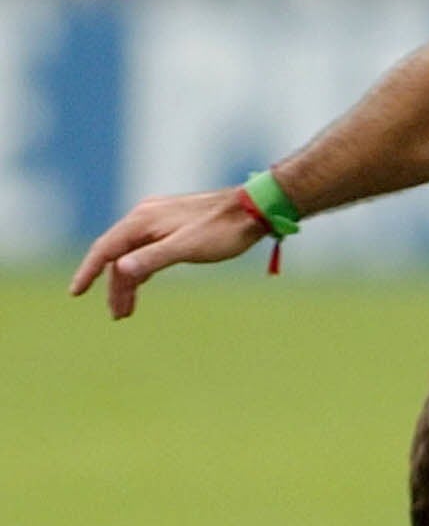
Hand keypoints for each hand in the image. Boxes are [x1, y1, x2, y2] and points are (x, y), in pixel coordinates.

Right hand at [69, 188, 267, 318]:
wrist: (254, 210)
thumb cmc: (223, 230)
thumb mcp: (187, 248)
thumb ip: (152, 259)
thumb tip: (119, 270)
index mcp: (143, 221)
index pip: (106, 248)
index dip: (89, 271)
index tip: (76, 292)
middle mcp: (145, 217)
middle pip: (119, 255)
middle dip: (115, 286)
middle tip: (118, 315)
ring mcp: (159, 220)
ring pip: (134, 254)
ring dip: (129, 281)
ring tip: (127, 311)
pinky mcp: (173, 226)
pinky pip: (147, 250)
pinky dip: (142, 269)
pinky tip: (141, 284)